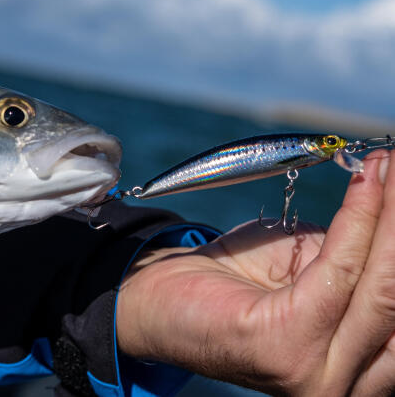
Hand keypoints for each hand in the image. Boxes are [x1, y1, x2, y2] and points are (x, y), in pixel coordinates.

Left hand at [117, 150, 394, 395]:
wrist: (169, 296)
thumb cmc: (241, 279)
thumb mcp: (308, 270)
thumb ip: (351, 261)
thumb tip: (390, 213)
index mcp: (356, 369)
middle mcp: (346, 386)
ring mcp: (319, 376)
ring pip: (380, 286)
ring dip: (389, 215)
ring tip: (391, 165)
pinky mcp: (287, 349)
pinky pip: (337, 271)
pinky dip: (356, 220)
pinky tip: (365, 181)